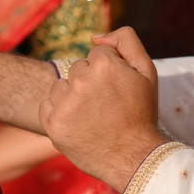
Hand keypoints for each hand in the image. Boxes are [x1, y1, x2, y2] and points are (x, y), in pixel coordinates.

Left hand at [39, 27, 168, 190]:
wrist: (134, 157)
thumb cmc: (140, 113)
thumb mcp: (146, 71)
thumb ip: (125, 41)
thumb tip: (94, 36)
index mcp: (104, 65)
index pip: (96, 56)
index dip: (109, 73)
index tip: (116, 91)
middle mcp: (81, 81)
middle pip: (76, 70)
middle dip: (89, 84)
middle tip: (105, 106)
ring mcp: (65, 104)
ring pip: (60, 87)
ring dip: (71, 97)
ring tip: (91, 116)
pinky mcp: (53, 124)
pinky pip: (47, 105)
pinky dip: (58, 113)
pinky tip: (77, 124)